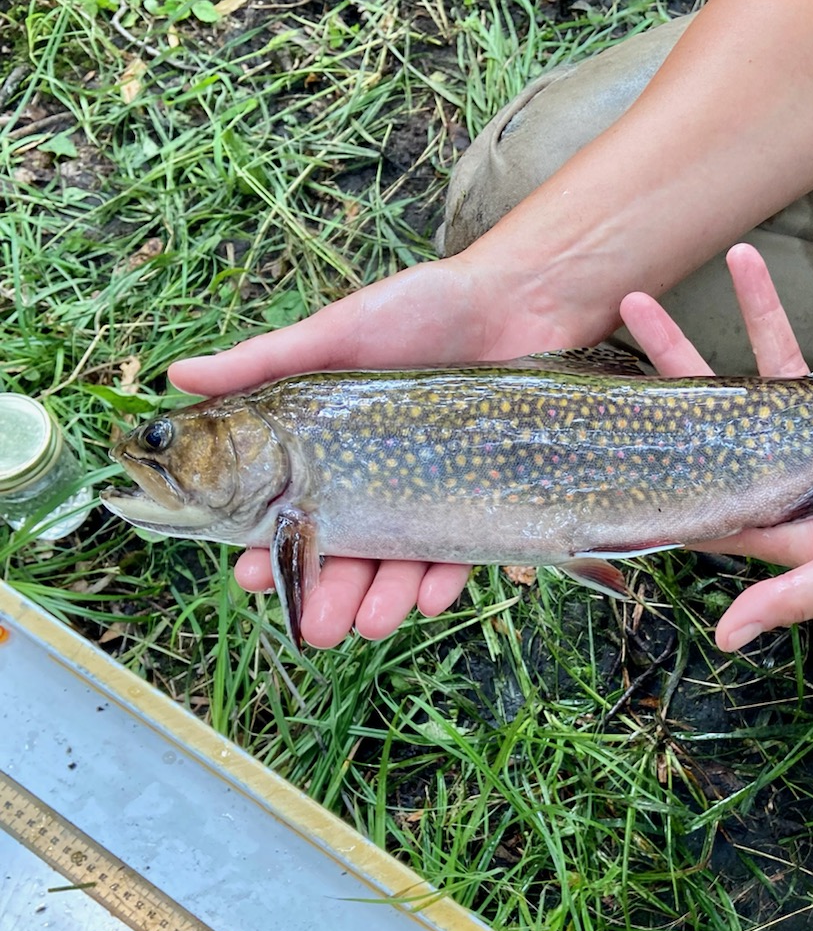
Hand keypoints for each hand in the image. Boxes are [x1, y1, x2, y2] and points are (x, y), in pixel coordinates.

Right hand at [168, 252, 614, 646]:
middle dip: (328, 595)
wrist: (516, 301)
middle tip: (317, 629)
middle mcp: (373, 481)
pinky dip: (444, 577)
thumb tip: (177, 377)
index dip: (269, 550)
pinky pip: (460, 551)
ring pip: (399, 565)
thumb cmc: (420, 310)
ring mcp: (426, 494)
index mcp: (328, 452)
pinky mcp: (480, 499)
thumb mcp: (337, 332)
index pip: (288, 514)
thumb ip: (263, 360)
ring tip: (368, 626)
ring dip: (383, 601)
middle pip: (344, 553)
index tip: (251, 575)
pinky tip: (429, 597)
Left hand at [620, 244, 812, 650]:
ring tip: (742, 254)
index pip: (698, 484)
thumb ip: (789, 600)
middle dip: (682, 357)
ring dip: (764, 313)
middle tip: (637, 301)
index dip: (653, 453)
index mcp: (780, 517)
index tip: (611, 409)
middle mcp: (795, 473)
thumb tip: (725, 640)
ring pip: (782, 368)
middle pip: (720, 410)